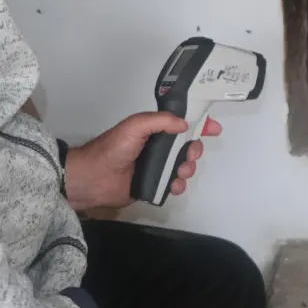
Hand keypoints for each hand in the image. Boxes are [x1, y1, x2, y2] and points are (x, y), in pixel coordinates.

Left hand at [64, 112, 223, 210]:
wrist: (93, 178)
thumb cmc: (112, 148)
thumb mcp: (135, 126)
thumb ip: (160, 121)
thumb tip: (184, 124)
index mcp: (154, 130)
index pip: (182, 124)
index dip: (200, 125)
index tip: (214, 129)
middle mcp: (157, 148)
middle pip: (188, 147)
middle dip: (194, 150)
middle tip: (189, 155)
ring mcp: (156, 168)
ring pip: (184, 166)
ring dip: (188, 169)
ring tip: (179, 173)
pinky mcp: (153, 186)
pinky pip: (174, 185)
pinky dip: (178, 185)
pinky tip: (173, 186)